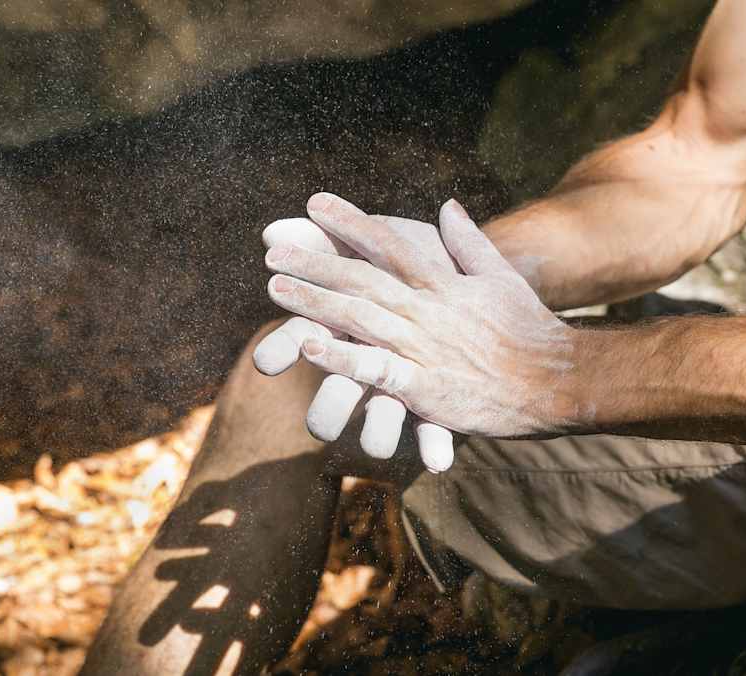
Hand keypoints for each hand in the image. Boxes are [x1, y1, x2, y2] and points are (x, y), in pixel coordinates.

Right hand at [252, 217, 457, 472]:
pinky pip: (431, 433)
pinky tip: (441, 463)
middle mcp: (367, 361)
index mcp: (346, 325)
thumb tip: (274, 229)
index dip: (282, 352)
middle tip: (321, 429)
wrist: (480, 302)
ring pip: (379, 425)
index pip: (302, 339)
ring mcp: (400, 386)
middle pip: (337, 395)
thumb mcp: (375, 241)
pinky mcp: (435, 401)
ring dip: (381, 434)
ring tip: (380, 449)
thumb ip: (326, 237)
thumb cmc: (417, 263)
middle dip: (330, 412)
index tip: (265, 364)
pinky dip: (435, 448)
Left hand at [264, 193, 578, 439]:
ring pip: (361, 319)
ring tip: (274, 288)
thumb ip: (469, 242)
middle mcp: (428, 310)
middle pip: (362, 279)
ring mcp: (425, 349)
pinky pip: (378, 371)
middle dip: (315, 263)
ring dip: (314, 302)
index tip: (313, 204)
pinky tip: (309, 347)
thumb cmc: (529, 330)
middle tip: (271, 252)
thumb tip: (447, 205)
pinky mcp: (426, 389)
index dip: (348, 223)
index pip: (388, 244)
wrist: (560, 382)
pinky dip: (343, 357)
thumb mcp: (501, 278)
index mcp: (443, 283)